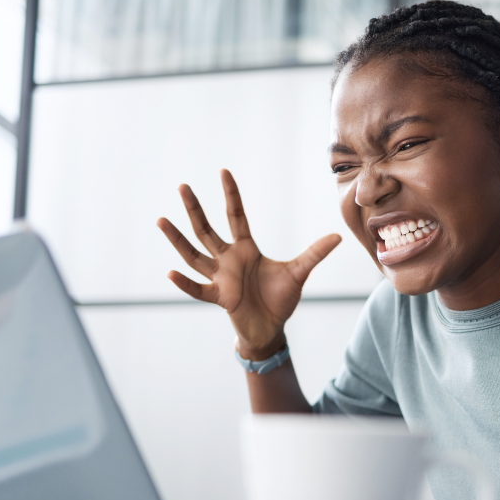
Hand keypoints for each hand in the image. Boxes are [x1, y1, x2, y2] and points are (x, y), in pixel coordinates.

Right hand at [157, 169, 340, 358]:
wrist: (271, 328)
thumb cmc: (280, 299)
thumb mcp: (299, 273)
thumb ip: (314, 253)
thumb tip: (338, 236)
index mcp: (246, 249)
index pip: (236, 216)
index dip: (231, 194)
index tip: (224, 171)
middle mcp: (228, 259)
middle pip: (207, 230)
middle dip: (195, 209)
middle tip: (182, 186)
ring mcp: (220, 278)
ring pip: (194, 255)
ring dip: (178, 240)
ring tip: (161, 220)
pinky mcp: (219, 298)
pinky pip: (198, 289)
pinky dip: (185, 283)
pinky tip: (170, 272)